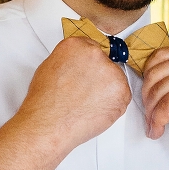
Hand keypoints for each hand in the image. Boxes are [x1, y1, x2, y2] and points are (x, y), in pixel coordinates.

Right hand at [18, 37, 130, 154]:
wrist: (49, 125)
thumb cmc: (45, 103)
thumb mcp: (50, 68)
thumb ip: (70, 61)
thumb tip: (78, 67)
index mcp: (76, 45)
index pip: (92, 49)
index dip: (90, 67)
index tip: (88, 76)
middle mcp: (95, 54)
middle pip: (106, 64)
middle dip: (99, 80)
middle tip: (86, 95)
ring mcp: (110, 72)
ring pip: (116, 81)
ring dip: (107, 92)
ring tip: (88, 105)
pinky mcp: (121, 90)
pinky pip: (123, 96)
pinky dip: (114, 105)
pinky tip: (96, 110)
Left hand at [141, 47, 168, 156]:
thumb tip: (143, 81)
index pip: (158, 56)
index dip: (146, 78)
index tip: (147, 97)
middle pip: (154, 73)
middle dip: (147, 99)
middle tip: (149, 117)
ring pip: (157, 91)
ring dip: (151, 113)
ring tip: (154, 126)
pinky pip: (165, 105)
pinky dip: (157, 121)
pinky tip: (159, 130)